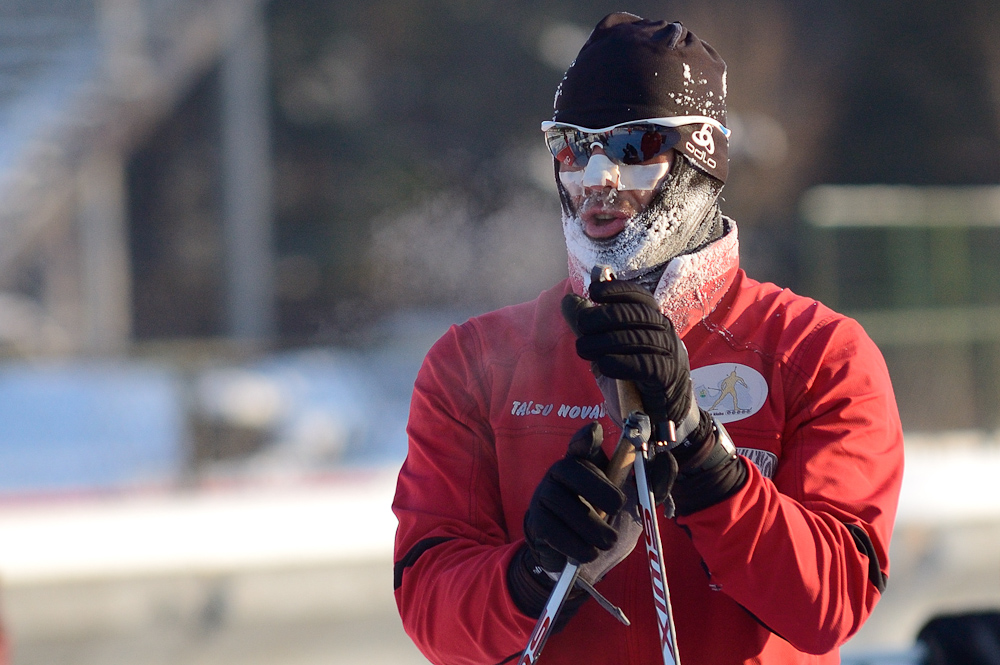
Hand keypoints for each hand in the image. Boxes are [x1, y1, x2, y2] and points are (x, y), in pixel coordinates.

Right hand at [522, 422, 639, 581]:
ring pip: (565, 504)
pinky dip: (576, 545)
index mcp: (585, 464)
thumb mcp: (633, 505)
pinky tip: (588, 552)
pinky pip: (554, 530)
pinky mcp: (536, 522)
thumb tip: (666, 459)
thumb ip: (652, 484)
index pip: (581, 443)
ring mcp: (544, 497)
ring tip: (607, 541)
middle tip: (618, 507)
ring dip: (592, 527)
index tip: (595, 431)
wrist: (576, 562)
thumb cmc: (605, 524)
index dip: (586, 437)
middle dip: (598, 488)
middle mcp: (559, 474)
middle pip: (572, 470)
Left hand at [561, 279, 700, 441]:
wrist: (660, 414)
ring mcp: (670, 354)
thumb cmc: (632, 378)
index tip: (593, 292)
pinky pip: (646, 365)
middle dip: (605, 316)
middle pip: (637, 314)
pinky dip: (621, 362)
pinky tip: (603, 364)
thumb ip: (590, 326)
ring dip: (606, 341)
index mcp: (652, 320)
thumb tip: (570, 300)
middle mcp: (665, 332)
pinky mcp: (668, 377)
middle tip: (581, 327)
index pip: (639, 296)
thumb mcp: (607, 350)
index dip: (617, 290)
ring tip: (583, 349)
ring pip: (640, 338)